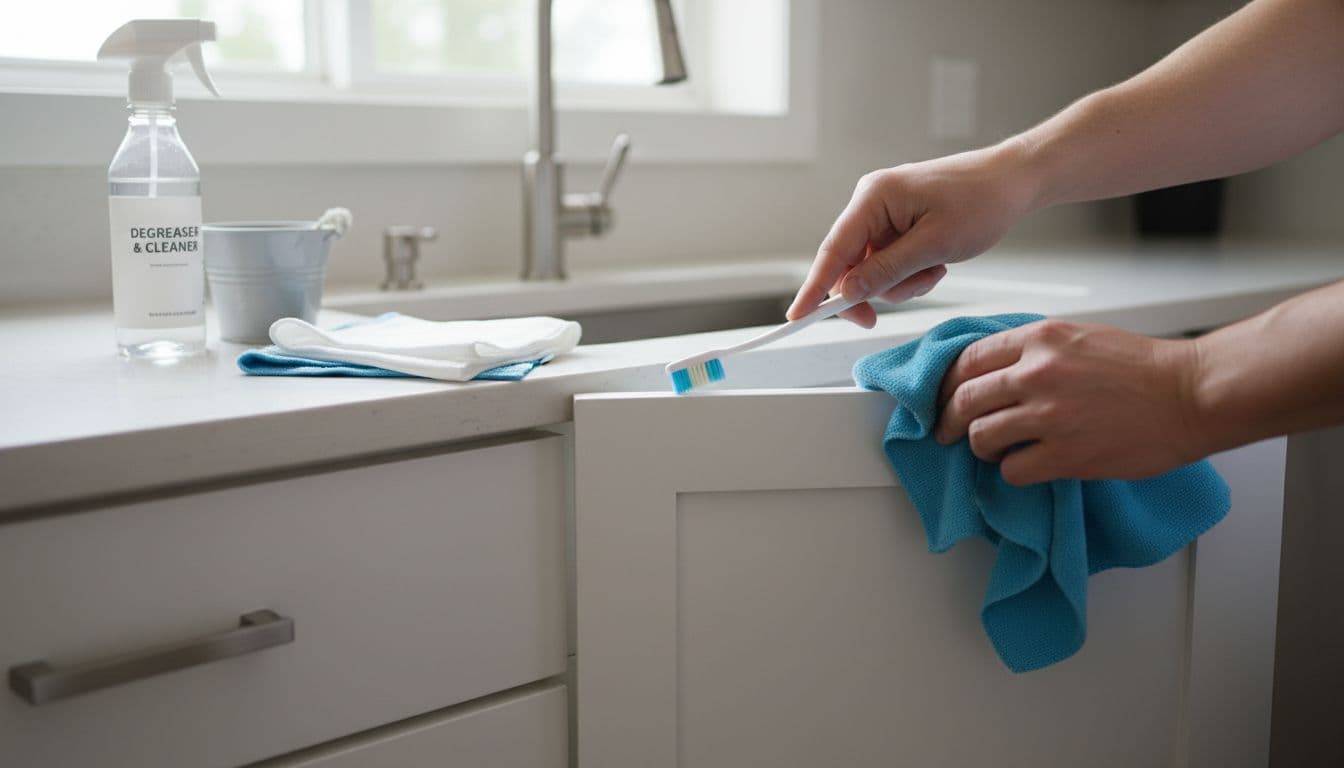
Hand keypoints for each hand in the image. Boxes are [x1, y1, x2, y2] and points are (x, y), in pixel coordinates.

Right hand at [787, 143, 1037, 327]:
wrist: (1013, 182)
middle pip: (849, 265)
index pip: (833, 250)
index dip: (814, 287)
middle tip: (887, 311)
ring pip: (872, 271)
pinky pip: (889, 264)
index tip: (797, 316)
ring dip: (902, 282)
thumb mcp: (934, 245)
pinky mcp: (898, 226)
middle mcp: (871, 203)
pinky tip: (936, 263)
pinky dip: (911, 274)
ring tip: (935, 269)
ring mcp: (884, 215)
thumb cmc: (980, 202)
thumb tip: (847, 292)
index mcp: (873, 197)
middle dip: (875, 289)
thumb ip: (886, 271)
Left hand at [934, 319, 1206, 484]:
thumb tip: (992, 372)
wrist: (1191, 394)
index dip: (946, 384)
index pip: (966, 359)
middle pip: (963, 399)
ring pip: (980, 436)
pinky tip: (1030, 465)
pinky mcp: (1065, 455)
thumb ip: (1034, 350)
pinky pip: (1011, 469)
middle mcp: (1037, 372)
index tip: (942, 398)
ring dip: (983, 447)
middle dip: (950, 420)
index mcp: (1040, 338)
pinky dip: (1014, 470)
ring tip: (998, 450)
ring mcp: (1049, 415)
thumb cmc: (1142, 367)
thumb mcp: (1080, 337)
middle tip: (948, 433)